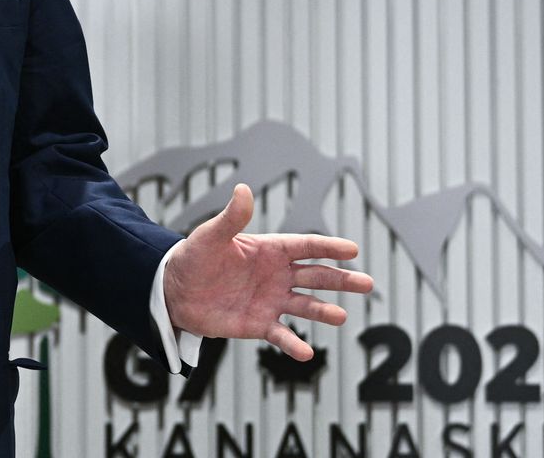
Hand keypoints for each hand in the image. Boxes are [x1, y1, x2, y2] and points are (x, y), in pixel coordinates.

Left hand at [162, 183, 373, 360]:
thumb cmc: (194, 257)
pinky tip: (306, 353)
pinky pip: (281, 335)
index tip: (352, 249)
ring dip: (324, 312)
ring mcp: (271, 300)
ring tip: (341, 318)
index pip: (306, 246)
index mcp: (270, 249)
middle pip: (316, 276)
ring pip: (306, 306)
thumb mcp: (211, 236)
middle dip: (342, 280)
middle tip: (368, 284)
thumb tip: (243, 189)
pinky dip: (294, 344)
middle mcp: (277, 275)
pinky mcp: (259, 324)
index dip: (328, 247)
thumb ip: (231, 218)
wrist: (175, 292)